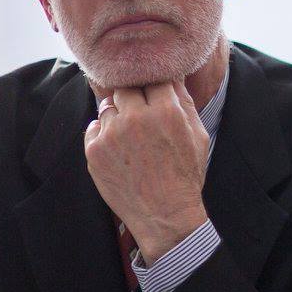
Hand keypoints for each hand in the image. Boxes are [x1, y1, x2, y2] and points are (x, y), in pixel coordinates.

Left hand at [84, 79, 210, 258]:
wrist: (165, 215)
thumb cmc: (185, 176)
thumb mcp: (198, 136)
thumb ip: (184, 102)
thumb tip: (171, 76)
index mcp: (166, 111)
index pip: (153, 79)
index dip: (155, 89)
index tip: (156, 99)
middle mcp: (136, 118)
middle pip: (126, 87)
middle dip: (134, 98)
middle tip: (142, 117)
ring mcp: (111, 134)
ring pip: (108, 106)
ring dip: (118, 115)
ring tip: (131, 138)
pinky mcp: (94, 150)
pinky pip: (94, 127)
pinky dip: (104, 134)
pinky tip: (119, 150)